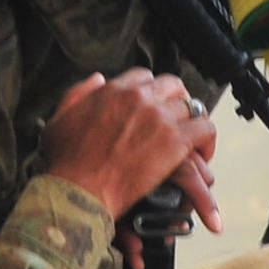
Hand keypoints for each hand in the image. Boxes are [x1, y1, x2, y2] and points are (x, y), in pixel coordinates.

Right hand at [43, 69, 219, 239]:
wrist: (79, 190)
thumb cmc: (66, 162)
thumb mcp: (61, 118)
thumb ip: (80, 93)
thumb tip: (99, 79)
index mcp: (113, 90)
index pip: (144, 77)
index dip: (152, 92)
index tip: (155, 107)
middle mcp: (139, 97)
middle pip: (172, 85)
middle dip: (177, 101)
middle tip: (178, 121)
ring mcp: (160, 118)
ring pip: (191, 106)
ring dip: (193, 121)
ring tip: (193, 139)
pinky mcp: (175, 142)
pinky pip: (205, 129)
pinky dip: (207, 141)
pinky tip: (202, 154)